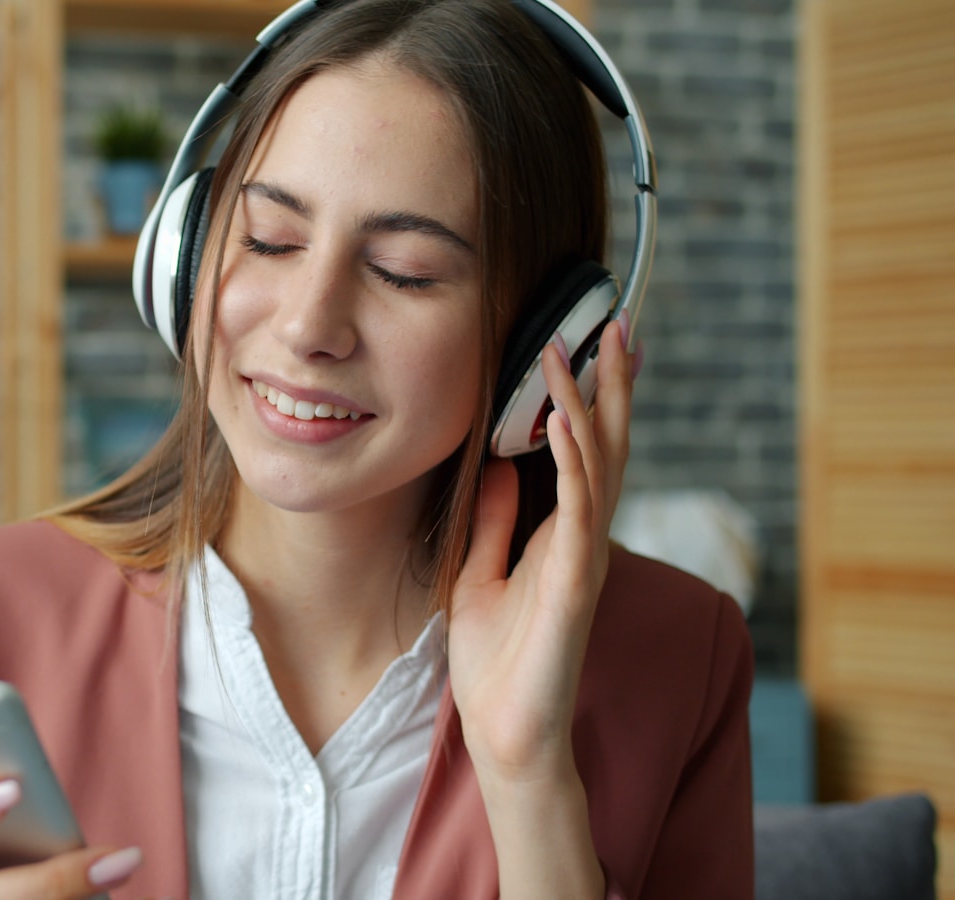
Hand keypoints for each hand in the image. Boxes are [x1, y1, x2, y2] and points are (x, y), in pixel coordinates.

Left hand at [447, 316, 638, 783]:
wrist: (506, 733)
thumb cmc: (497, 662)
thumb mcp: (480, 574)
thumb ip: (494, 521)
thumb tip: (496, 466)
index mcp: (563, 535)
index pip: (584, 453)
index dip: (591, 400)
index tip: (589, 344)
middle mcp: (583, 539)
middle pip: (606, 445)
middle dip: (611, 385)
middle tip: (613, 323)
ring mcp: (583, 558)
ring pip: (597, 465)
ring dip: (589, 404)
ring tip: (582, 349)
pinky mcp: (574, 584)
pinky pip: (578, 512)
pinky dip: (572, 463)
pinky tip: (564, 422)